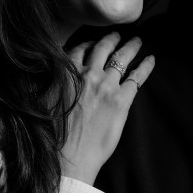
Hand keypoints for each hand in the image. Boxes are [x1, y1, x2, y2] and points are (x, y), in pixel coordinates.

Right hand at [59, 32, 153, 183]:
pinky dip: (146, 65)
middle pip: (103, 48)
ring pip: (122, 57)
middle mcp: (87, 74)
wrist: (69, 158)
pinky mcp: (122, 100)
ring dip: (131, 46)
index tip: (95, 42)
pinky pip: (138, 76)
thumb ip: (50, 82)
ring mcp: (106, 86)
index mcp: (65, 72)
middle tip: (118, 35)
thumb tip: (52, 74)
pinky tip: (151, 59)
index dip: (89, 44)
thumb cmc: (53, 135)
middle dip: (112, 39)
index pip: (80, 49)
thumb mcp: (41, 100)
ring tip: (137, 41)